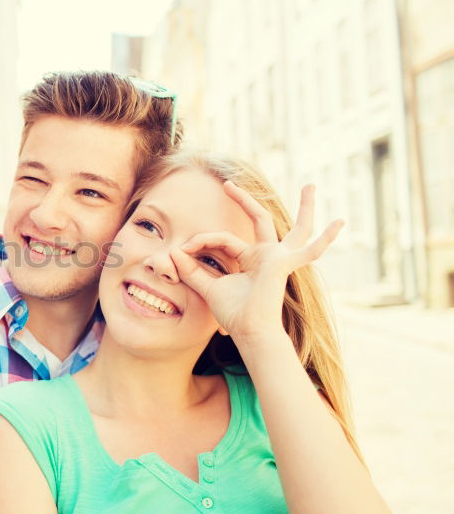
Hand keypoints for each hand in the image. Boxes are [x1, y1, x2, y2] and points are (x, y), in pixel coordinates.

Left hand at [170, 183, 341, 339]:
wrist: (247, 330)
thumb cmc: (233, 313)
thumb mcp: (207, 287)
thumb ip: (192, 270)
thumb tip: (173, 252)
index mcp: (248, 258)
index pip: (222, 239)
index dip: (201, 241)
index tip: (183, 249)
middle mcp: (266, 254)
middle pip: (258, 220)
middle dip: (244, 201)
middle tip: (228, 183)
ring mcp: (279, 258)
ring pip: (295, 227)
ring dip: (305, 207)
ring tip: (310, 185)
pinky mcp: (284, 264)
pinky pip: (309, 251)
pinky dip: (325, 239)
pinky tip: (340, 223)